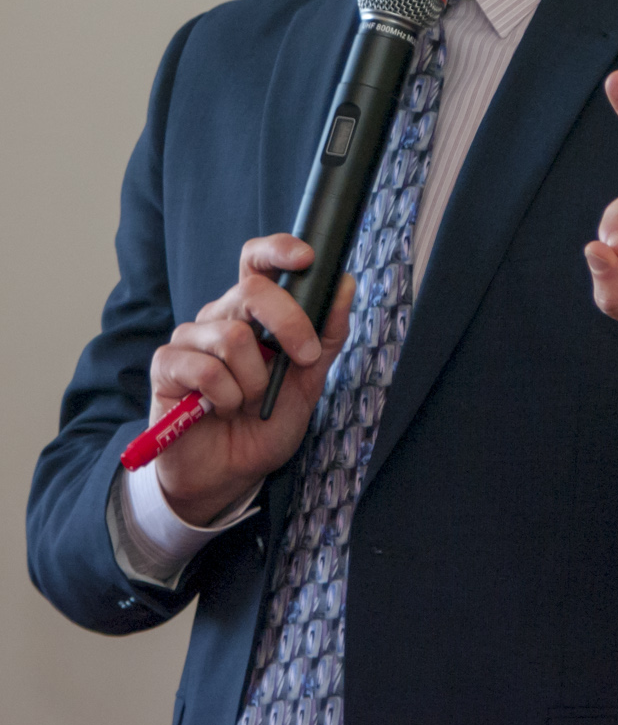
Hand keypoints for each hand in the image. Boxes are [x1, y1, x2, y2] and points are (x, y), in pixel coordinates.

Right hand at [149, 235, 354, 525]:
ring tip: (250, 403)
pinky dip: (226, 397)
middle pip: (251, 290)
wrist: (229, 475)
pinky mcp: (167, 365)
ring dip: (254, 380)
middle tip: (303, 359)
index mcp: (251, 312)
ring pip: (233, 336)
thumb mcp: (308, 381)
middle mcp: (219, 315)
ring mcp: (190, 338)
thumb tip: (344, 284)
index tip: (307, 258)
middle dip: (288, 323)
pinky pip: (206, 368)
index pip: (256, 261)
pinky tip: (221, 411)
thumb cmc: (266, 423)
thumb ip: (326, 335)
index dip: (279, 249)